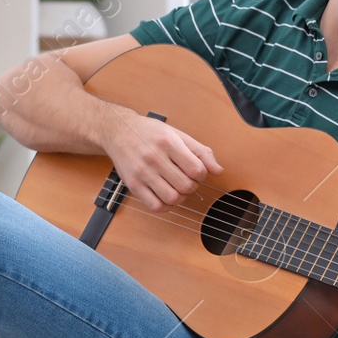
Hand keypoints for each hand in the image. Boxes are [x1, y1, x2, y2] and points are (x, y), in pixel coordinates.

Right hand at [100, 110, 222, 211]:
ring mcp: (142, 172)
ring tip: (177, 188)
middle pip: (186, 186)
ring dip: (180, 197)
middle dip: (192, 186)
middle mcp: (154, 157)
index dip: (202, 174)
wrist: (118, 131)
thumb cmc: (150, 132)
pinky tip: (165, 196)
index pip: (197, 169)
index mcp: (168, 143)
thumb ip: (201, 152)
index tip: (196, 171)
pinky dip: (166, 206)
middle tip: (187, 179)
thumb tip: (218, 171)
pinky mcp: (133, 185)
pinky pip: (155, 206)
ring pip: (172, 198)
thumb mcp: (178, 135)